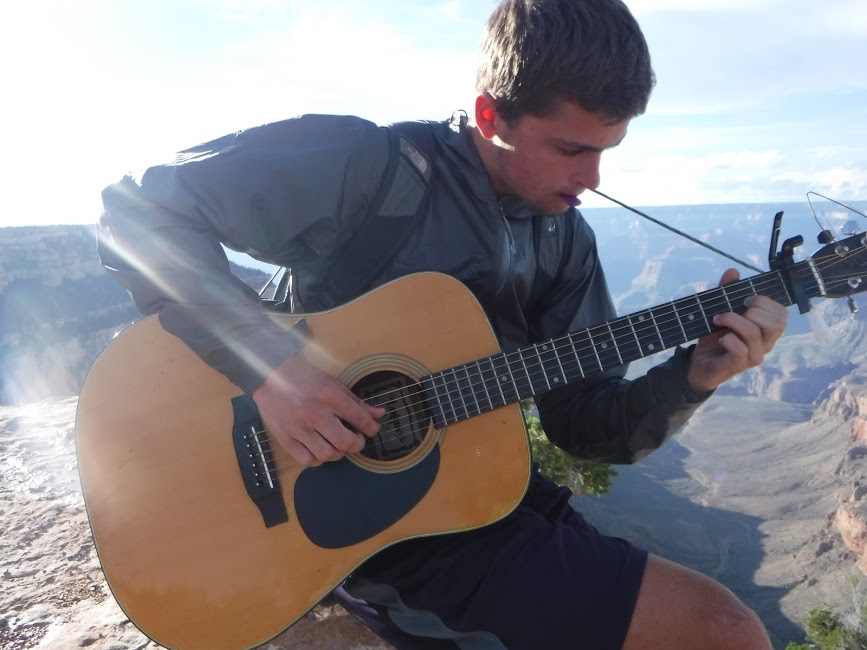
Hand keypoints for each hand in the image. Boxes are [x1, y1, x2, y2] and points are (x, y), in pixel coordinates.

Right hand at [252, 355, 385, 466]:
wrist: (268, 374)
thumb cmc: (303, 377)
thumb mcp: (333, 383)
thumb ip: (356, 402)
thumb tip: (379, 414)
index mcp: (329, 396)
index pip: (360, 419)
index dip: (371, 428)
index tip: (371, 429)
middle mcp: (314, 413)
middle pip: (345, 442)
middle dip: (356, 444)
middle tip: (355, 439)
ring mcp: (298, 428)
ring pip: (327, 455)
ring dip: (338, 453)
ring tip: (337, 444)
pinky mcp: (285, 438)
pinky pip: (307, 460)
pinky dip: (317, 459)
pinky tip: (319, 449)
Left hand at [687, 268, 787, 392]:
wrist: (699, 362)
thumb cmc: (716, 336)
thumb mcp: (721, 310)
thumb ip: (727, 292)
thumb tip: (733, 271)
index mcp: (766, 330)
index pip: (782, 314)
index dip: (765, 302)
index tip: (745, 300)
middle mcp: (765, 343)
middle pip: (777, 323)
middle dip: (754, 310)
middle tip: (734, 310)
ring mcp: (754, 356)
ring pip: (754, 333)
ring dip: (733, 320)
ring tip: (718, 319)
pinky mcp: (738, 365)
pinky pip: (740, 350)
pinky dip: (728, 338)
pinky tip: (721, 337)